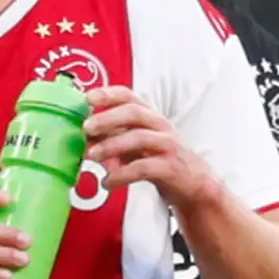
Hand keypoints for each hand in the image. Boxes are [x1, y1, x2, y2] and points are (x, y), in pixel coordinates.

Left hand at [82, 86, 217, 210]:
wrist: (195, 184)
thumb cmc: (161, 160)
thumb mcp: (135, 145)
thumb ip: (112, 138)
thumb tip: (82, 137)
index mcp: (149, 116)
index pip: (129, 96)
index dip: (108, 94)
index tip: (87, 98)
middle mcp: (159, 125)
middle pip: (133, 113)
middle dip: (107, 118)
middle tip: (86, 128)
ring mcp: (167, 145)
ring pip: (139, 137)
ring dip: (111, 146)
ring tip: (91, 156)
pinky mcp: (171, 167)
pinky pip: (144, 167)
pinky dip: (122, 175)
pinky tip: (108, 183)